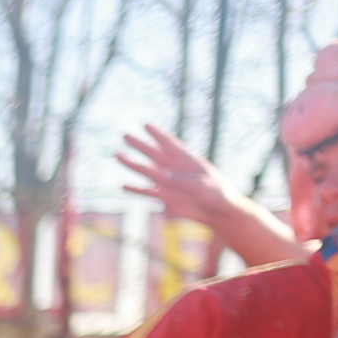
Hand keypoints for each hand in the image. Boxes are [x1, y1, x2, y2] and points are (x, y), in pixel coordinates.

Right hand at [116, 124, 246, 227]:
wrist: (218, 212)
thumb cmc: (216, 194)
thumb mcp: (201, 185)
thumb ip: (180, 180)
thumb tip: (161, 175)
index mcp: (187, 160)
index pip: (169, 143)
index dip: (157, 134)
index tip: (146, 124)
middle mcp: (174, 169)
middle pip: (153, 154)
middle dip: (139, 144)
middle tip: (125, 135)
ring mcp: (169, 183)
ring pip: (146, 171)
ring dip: (132, 164)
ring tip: (118, 155)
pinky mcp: (166, 197)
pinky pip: (147, 192)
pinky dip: (136, 189)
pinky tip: (124, 186)